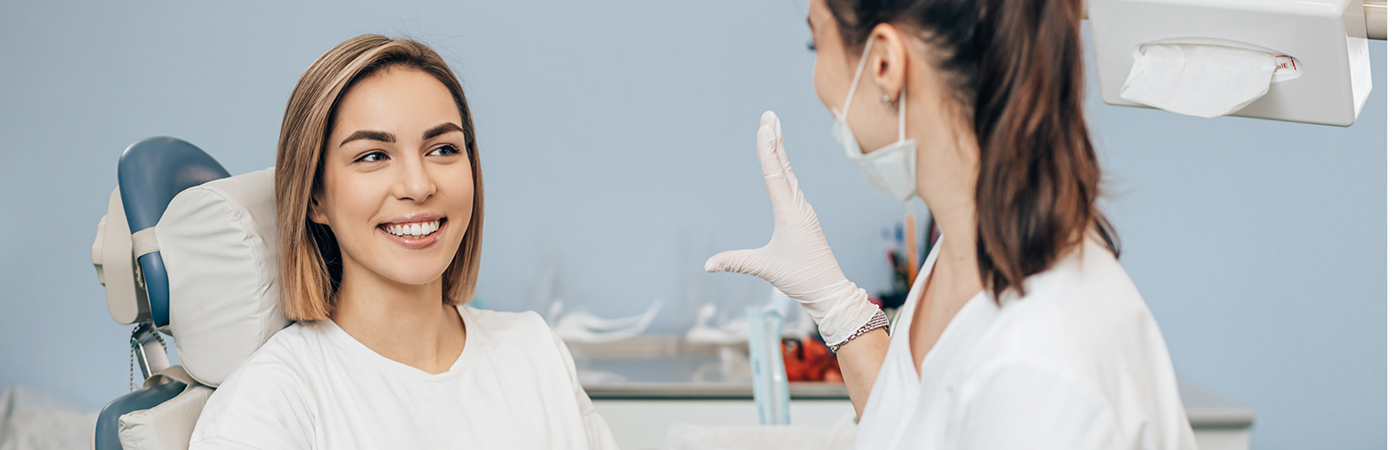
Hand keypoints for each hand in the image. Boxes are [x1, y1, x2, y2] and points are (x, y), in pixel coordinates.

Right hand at [705, 111, 879, 346]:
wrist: (830, 291)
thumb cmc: (801, 278)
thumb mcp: (766, 268)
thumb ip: (736, 263)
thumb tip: (707, 265)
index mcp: (790, 213)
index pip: (775, 175)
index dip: (768, 150)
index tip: (764, 128)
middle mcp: (798, 207)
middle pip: (784, 167)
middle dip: (775, 140)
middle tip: (769, 115)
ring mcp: (803, 211)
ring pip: (789, 175)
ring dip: (780, 152)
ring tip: (773, 131)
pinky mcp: (803, 218)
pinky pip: (792, 186)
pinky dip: (784, 169)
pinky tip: (781, 166)